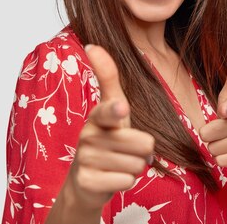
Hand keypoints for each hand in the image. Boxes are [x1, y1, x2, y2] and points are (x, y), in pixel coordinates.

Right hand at [67, 45, 154, 209]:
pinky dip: (126, 182)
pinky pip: (126, 182)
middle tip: (127, 151)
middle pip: (142, 144)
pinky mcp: (87, 182)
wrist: (85, 182)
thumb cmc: (106, 139)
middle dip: (142, 152)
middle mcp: (88, 135)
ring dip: (134, 167)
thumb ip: (107, 76)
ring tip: (119, 163)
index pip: (109, 111)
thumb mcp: (111, 107)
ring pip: (136, 165)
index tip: (120, 107)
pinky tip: (112, 178)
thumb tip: (92, 45)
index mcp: (97, 116)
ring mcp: (85, 160)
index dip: (115, 111)